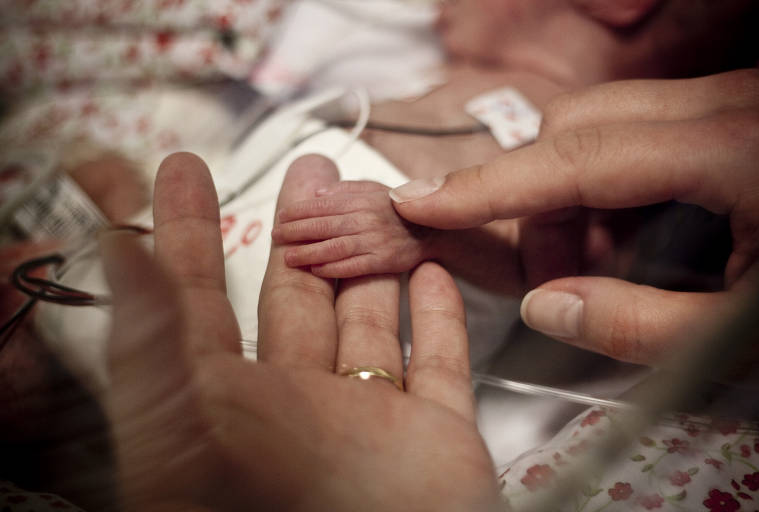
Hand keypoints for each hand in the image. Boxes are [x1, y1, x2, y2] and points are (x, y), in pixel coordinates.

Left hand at [101, 153, 501, 510]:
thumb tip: (119, 255)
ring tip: (374, 206)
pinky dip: (439, 320)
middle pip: (295, 297)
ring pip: (367, 321)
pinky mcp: (434, 443)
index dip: (185, 230)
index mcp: (224, 405)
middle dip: (299, 228)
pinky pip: (436, 366)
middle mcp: (292, 409)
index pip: (196, 296)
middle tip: (309, 173)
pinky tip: (434, 277)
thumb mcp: (179, 435)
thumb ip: (153, 344)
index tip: (182, 169)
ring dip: (372, 262)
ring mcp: (366, 424)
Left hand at [272, 180, 433, 277]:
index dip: (299, 212)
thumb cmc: (401, 210)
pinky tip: (316, 270)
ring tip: (288, 258)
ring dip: (308, 253)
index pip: (323, 205)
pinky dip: (333, 268)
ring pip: (334, 247)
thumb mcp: (376, 189)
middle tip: (276, 237)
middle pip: (324, 226)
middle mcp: (366, 219)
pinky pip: (354, 266)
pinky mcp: (384, 261)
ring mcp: (375, 241)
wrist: (433, 230)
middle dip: (296, 232)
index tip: (281, 217)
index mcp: (362, 200)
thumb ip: (348, 189)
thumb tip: (319, 193)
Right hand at [388, 69, 758, 366]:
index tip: (421, 200)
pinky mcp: (737, 113)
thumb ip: (637, 326)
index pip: (574, 158)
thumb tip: (549, 306)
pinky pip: (642, 135)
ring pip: (604, 128)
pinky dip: (617, 190)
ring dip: (580, 199)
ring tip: (606, 269)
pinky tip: (643, 241)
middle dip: (541, 200)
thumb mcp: (748, 332)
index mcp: (738, 150)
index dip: (488, 185)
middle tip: (555, 275)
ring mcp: (736, 101)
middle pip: (579, 127)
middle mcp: (731, 105)